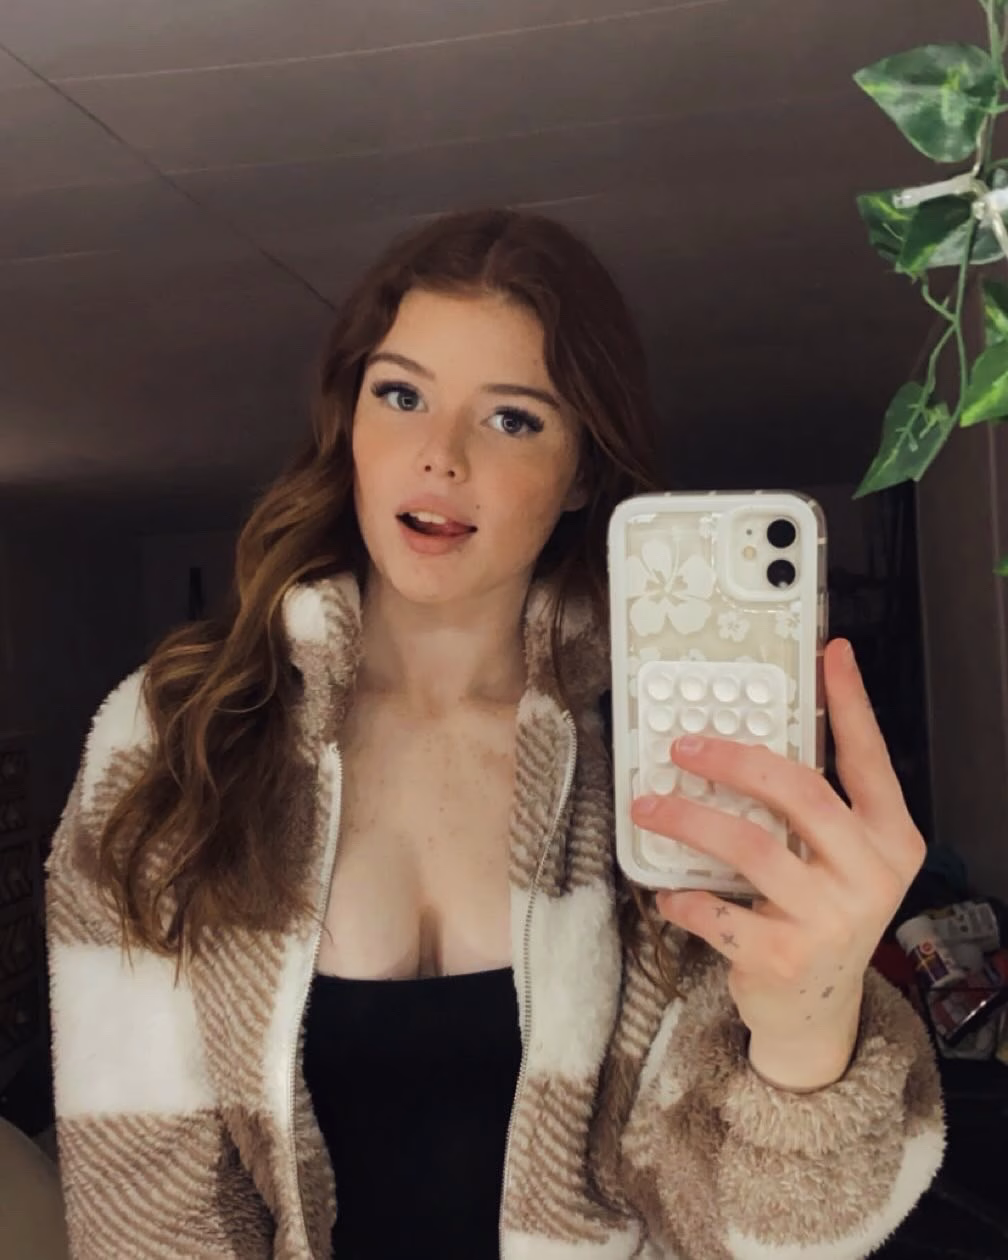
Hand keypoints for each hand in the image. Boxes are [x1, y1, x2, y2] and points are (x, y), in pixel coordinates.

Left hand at [631, 639, 925, 1080]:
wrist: (817, 1014)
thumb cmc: (821, 917)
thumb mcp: (840, 862)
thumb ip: (815, 810)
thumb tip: (751, 741)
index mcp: (890, 841)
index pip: (870, 759)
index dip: (850, 703)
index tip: (830, 653)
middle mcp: (870, 876)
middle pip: (801, 794)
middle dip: (736, 759)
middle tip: (686, 743)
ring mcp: (830, 919)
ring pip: (750, 846)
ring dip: (690, 818)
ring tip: (651, 803)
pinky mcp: (784, 956)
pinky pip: (717, 910)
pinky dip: (683, 896)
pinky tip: (667, 891)